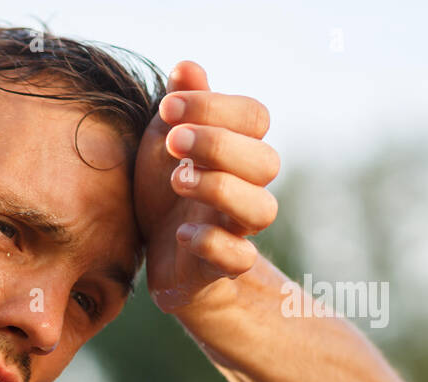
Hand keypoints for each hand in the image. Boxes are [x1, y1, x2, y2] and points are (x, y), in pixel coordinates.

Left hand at [133, 61, 279, 316]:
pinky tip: (179, 232)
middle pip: (266, 162)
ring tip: (177, 181)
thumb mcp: (165, 144)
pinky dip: (211, 243)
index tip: (167, 108)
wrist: (161, 257)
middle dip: (219, 145)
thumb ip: (182, 108)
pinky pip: (238, 259)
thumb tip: (187, 67)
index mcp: (238, 152)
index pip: (254, 118)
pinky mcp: (221, 268)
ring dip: (219, 189)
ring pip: (262, 210)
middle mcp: (247, 188)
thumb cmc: (166, 194)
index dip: (215, 107)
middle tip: (172, 141)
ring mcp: (237, 229)